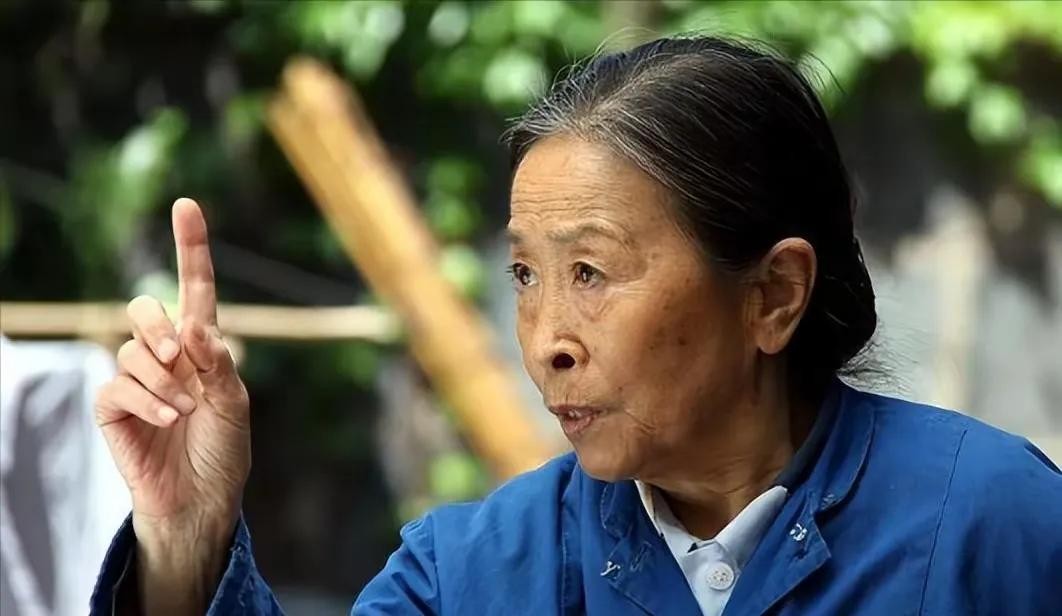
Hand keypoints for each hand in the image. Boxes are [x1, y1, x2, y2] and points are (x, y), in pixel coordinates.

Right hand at [95, 198, 249, 612]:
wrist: (203, 500)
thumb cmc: (225, 451)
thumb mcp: (235, 405)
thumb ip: (218, 364)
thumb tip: (194, 326)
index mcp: (203, 347)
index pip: (194, 288)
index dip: (191, 246)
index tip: (187, 205)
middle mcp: (167, 356)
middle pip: (144, 309)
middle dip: (159, 327)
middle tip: (182, 358)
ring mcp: (137, 380)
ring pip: (132, 350)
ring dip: (164, 379)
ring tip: (185, 410)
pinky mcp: (113, 409)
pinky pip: (117, 386)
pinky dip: (147, 400)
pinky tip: (169, 420)